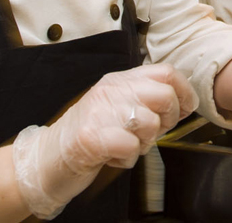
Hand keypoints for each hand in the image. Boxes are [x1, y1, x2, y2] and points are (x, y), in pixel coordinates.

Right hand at [12, 64, 197, 219]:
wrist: (45, 159)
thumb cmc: (88, 136)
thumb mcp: (116, 107)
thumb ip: (145, 99)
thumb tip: (183, 101)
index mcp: (118, 80)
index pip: (166, 72)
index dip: (184, 92)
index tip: (185, 109)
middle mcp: (110, 91)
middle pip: (164, 95)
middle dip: (168, 119)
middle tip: (152, 133)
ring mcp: (99, 112)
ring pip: (150, 123)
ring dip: (145, 143)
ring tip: (126, 145)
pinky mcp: (90, 137)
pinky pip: (131, 147)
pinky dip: (128, 159)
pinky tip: (114, 158)